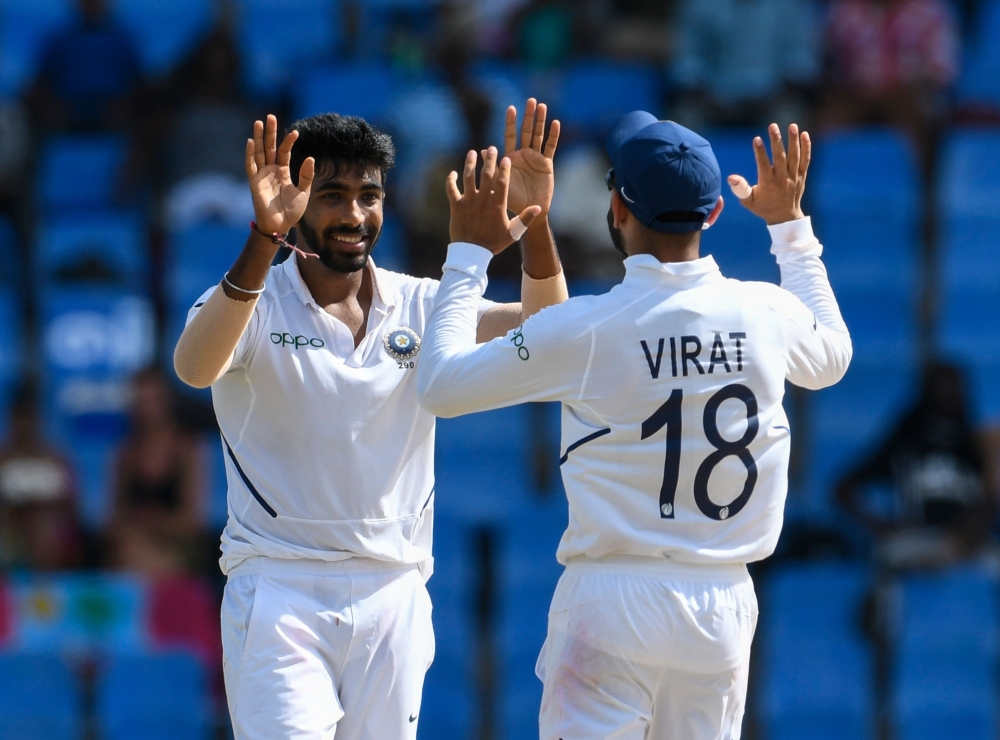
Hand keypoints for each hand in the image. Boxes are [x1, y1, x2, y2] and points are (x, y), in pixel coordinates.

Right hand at [245, 114, 315, 234]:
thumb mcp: (304, 192)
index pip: (284, 152)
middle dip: (269, 132)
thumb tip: (310, 158)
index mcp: (282, 171)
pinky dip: (250, 155)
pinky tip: (251, 142)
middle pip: (269, 147)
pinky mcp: (254, 183)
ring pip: (258, 153)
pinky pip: (250, 166)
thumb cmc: (291, 211)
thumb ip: (306, 175)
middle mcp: (270, 171)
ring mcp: (261, 176)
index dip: (288, 141)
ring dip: (258, 138)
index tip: (295, 132)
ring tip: (259, 122)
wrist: (281, 226)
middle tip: (270, 116)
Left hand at [446, 147, 541, 254]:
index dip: (504, 168)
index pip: (502, 181)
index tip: (506, 158)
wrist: (472, 254)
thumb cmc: (493, 243)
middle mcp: (483, 199)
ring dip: (470, 163)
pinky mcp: (456, 206)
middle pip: (486, 174)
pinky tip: (454, 173)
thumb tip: (539, 208)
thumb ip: (526, 219)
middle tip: (491, 149)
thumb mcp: (513, 233)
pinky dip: (451, 180)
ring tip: (472, 153)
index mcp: (498, 204)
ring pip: (469, 177)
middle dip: (489, 160)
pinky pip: (452, 189)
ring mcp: (468, 201)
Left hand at [504, 98, 559, 216]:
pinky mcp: (547, 165)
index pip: (510, 136)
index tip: (510, 108)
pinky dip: (553, 136)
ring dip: (540, 121)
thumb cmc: (510, 201)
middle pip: (526, 132)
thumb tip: (483, 149)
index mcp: (510, 158)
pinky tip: (555, 123)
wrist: (526, 212)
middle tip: (530, 100)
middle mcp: (523, 155)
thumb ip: (493, 165)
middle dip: (528, 117)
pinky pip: (550, 148)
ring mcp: (535, 159)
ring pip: (538, 136)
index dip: (511, 122)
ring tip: (542, 106)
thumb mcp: (499, 182)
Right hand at [727, 123, 810, 225]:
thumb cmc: (763, 207)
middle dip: (776, 141)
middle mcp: (782, 179)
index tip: (756, 139)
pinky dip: (806, 147)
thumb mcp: (749, 201)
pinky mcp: (801, 175)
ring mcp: (793, 176)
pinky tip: (804, 134)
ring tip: (791, 125)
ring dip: (793, 140)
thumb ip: (740, 189)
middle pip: (780, 157)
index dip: (760, 152)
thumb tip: (730, 178)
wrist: (785, 217)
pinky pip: (805, 160)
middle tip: (772, 126)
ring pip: (794, 156)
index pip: (763, 165)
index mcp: (768, 183)